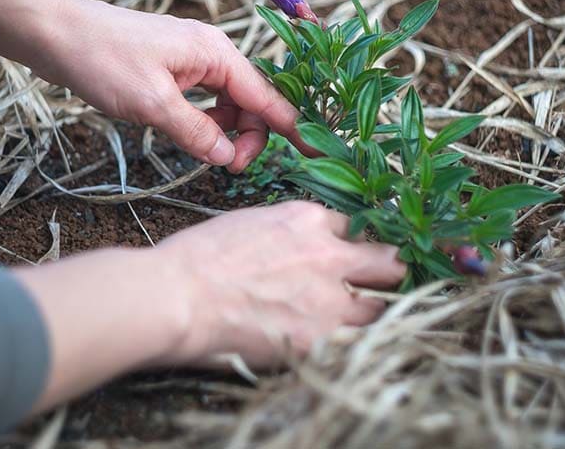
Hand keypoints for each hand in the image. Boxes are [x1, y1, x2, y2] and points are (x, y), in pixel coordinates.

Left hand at [29, 0, 306, 171]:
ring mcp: (191, 60)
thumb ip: (196, 132)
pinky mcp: (172, 69)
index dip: (292, 128)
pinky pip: (204, 100)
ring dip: (225, 131)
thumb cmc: (103, 59)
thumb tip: (229, 158)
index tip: (316, 155)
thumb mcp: (153, 104)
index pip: (267, 97)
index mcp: (217, 54)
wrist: (56, 32)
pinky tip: (190, 136)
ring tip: (207, 154)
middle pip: (251, 102)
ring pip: (227, 103)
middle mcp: (212, 53)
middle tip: (228, 168)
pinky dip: (204, 121)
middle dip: (249, 136)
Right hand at [154, 201, 406, 364]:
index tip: (349, 257)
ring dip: (369, 313)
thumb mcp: (250, 224)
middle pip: (387, 261)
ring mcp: (329, 299)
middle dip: (385, 272)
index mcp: (307, 220)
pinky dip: (347, 344)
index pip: (354, 226)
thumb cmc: (197, 260)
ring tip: (350, 321)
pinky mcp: (321, 339)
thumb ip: (289, 234)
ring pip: (380, 306)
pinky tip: (332, 345)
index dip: (351, 244)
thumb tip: (302, 249)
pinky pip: (355, 343)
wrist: (177, 297)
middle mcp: (328, 254)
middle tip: (378, 284)